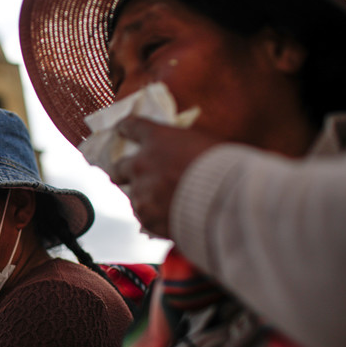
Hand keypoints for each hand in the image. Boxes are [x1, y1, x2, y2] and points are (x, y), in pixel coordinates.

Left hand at [110, 116, 222, 236]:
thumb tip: (182, 154)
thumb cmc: (225, 168)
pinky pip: (145, 217)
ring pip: (133, 196)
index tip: (122, 129)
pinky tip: (171, 218)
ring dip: (145, 197)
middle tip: (125, 175)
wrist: (226, 201)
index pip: (132, 127)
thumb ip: (184, 148)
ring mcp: (141, 193)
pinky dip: (155, 217)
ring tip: (164, 204)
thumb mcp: (205, 144)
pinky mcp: (147, 219)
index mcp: (157, 139)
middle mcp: (141, 165)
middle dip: (122, 171)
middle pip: (118, 168)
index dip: (126, 128)